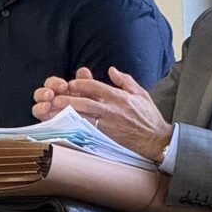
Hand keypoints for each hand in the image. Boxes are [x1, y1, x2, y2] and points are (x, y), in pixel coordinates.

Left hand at [33, 66, 172, 162]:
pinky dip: (75, 126)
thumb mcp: (141, 94)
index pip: (96, 87)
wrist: (157, 140)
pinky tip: (64, 125)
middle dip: (69, 98)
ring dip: (67, 113)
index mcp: (120, 97)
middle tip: (55, 97)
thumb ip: (125, 81)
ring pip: (83, 117)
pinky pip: (88, 130)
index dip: (81, 84)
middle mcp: (113, 110)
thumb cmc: (149, 117)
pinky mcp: (107, 137)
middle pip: (85, 102)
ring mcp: (109, 125)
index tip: (71, 83)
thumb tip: (111, 70)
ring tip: (54, 110)